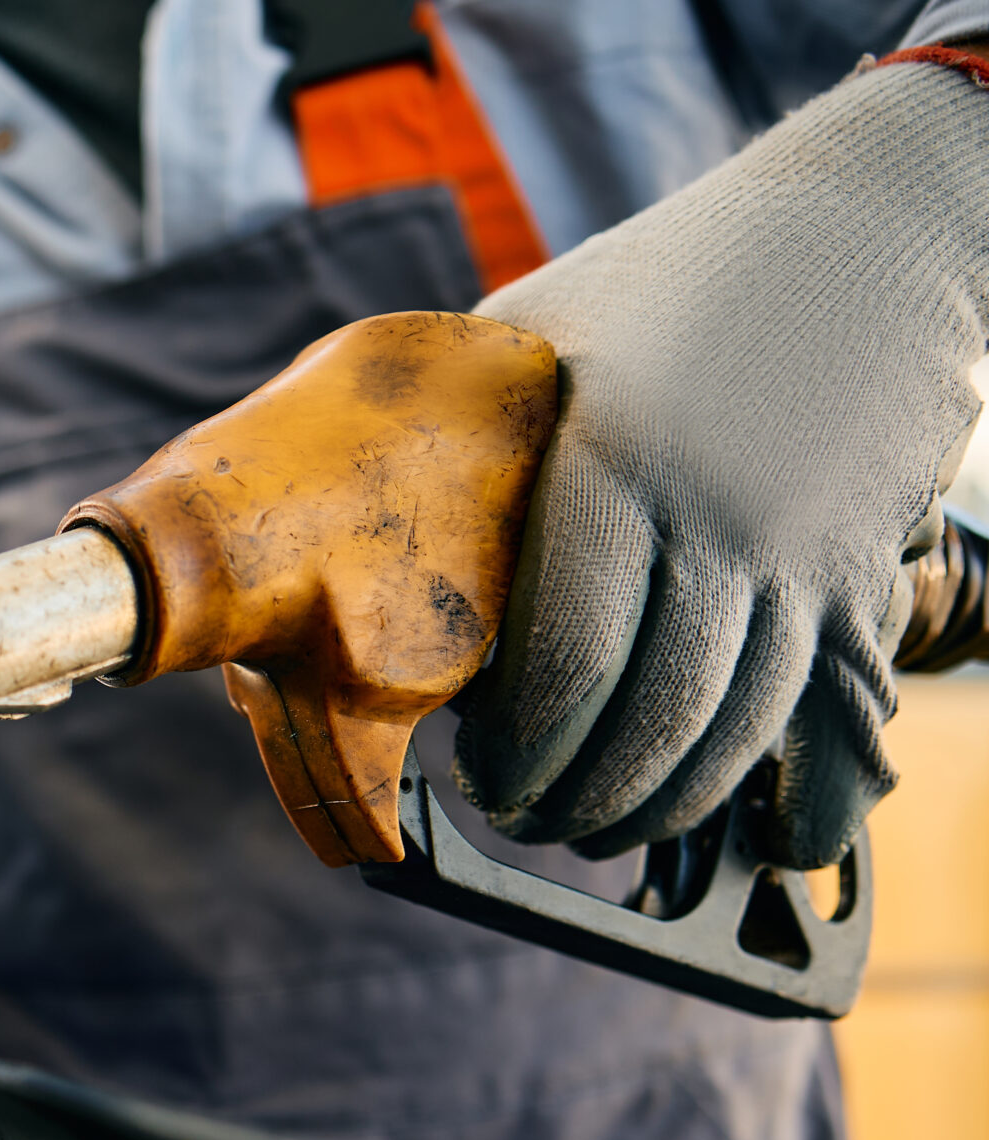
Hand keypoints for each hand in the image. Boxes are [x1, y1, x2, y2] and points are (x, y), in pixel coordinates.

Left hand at [455, 57, 988, 866]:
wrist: (867, 228)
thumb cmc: (671, 281)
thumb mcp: (539, 337)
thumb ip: (462, 437)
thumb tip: (361, 524)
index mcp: (610, 466)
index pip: (558, 669)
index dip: (515, 754)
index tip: (479, 775)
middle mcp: (716, 519)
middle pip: (641, 726)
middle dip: (572, 801)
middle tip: (528, 817)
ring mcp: (803, 552)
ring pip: (728, 738)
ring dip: (657, 808)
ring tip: (598, 821)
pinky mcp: (866, 570)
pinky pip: (819, 719)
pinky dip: (772, 793)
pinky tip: (728, 820)